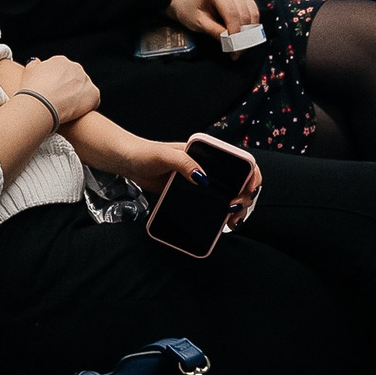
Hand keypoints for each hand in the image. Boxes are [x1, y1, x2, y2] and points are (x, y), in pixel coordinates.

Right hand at [11, 54, 99, 127]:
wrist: (41, 104)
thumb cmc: (33, 91)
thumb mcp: (29, 72)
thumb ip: (34, 65)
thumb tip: (36, 62)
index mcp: (60, 61)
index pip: (63, 71)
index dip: (58, 83)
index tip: (53, 93)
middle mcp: (75, 67)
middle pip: (75, 79)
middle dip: (69, 89)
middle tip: (60, 102)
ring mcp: (85, 80)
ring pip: (84, 89)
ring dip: (78, 98)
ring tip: (67, 110)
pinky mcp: (94, 94)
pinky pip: (93, 100)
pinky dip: (87, 107)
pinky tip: (76, 114)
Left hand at [87, 128, 262, 225]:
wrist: (124, 160)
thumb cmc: (143, 151)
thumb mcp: (164, 155)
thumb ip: (184, 163)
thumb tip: (204, 179)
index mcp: (206, 152)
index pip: (239, 161)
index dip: (251, 175)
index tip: (248, 190)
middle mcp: (206, 165)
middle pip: (236, 181)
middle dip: (244, 196)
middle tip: (235, 210)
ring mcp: (197, 180)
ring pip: (224, 194)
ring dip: (234, 207)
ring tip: (233, 221)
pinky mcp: (187, 192)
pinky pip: (208, 203)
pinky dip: (217, 213)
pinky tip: (219, 223)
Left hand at [168, 0, 261, 41]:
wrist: (189, 3)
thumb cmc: (191, 11)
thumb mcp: (199, 23)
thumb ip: (215, 31)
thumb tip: (231, 42)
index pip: (231, 13)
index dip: (235, 33)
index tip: (233, 49)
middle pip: (244, 14)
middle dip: (242, 36)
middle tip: (237, 52)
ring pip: (252, 14)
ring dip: (249, 33)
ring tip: (240, 48)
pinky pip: (253, 12)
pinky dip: (251, 27)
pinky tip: (244, 38)